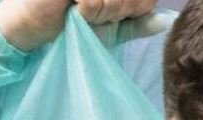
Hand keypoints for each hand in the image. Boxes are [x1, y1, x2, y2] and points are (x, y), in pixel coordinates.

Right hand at [0, 0, 156, 50]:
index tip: (112, 14)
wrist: (35, 25)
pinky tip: (72, 10)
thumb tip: (166, 20)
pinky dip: (88, 10)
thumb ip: (139, 22)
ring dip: (101, 12)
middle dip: (117, 11)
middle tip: (93, 15)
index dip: (134, 9)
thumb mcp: (113, 26)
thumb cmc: (73, 24)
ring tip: (82, 13)